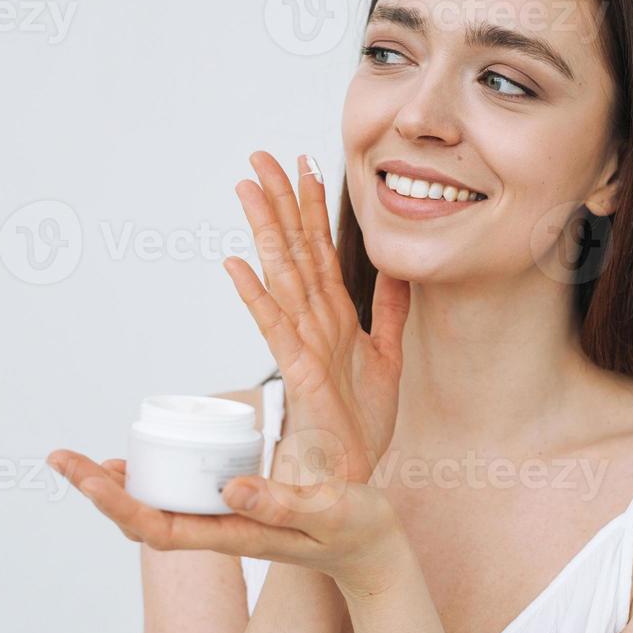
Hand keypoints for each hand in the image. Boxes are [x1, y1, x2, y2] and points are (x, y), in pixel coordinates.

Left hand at [46, 451, 408, 594]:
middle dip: (98, 488)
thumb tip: (228, 486)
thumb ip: (281, 502)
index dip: (113, 500)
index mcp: (233, 534)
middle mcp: (220, 530)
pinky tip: (146, 459)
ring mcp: (226, 520)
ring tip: (87, 461)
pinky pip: (180, 496)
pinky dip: (153, 476)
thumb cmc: (355, 530)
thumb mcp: (327, 510)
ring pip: (156, 507)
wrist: (373, 550)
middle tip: (59, 458)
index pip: (155, 523)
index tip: (80, 472)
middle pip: (141, 516)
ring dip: (118, 486)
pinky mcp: (236, 507)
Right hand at [223, 150, 409, 483]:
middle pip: (295, 250)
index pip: (320, 249)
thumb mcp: (388, 356)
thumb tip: (397, 269)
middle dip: (280, 201)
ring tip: (246, 189)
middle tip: (261, 156)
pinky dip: (255, 294)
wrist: (355, 476)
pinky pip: (274, 326)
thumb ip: (391, 311)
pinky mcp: (299, 371)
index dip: (312, 207)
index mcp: (334, 316)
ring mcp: (302, 344)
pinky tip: (235, 263)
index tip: (305, 164)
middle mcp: (313, 322)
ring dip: (264, 231)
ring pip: (282, 275)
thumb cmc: (361, 423)